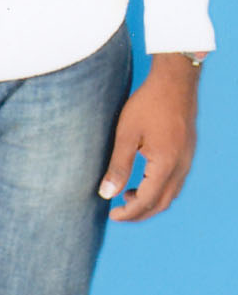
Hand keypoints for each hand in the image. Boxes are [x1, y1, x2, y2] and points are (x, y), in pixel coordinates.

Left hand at [98, 53, 200, 221]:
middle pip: (162, 203)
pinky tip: (145, 180)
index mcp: (165, 164)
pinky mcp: (188, 152)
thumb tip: (106, 194)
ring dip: (151, 202)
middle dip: (140, 213)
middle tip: (119, 213)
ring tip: (128, 196)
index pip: (147, 201)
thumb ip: (118, 166)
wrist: (175, 80)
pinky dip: (160, 189)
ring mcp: (187, 159)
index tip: (112, 215)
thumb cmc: (148, 103)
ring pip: (171, 194)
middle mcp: (181, 166)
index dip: (129, 213)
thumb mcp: (127, 134)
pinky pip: (176, 182)